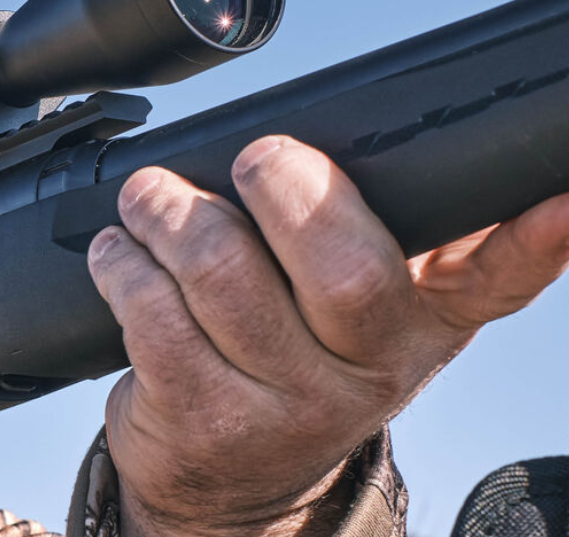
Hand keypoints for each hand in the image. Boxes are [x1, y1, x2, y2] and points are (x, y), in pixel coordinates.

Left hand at [87, 135, 568, 536]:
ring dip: (171, 213)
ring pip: (223, 273)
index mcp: (418, 327)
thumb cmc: (297, 368)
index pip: (494, 280)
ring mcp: (281, 404)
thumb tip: (527, 186)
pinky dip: (124, 265)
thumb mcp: (369, 320)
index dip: (533, 240)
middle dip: (283, 185)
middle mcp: (364, 372)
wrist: (231, 484)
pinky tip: (120, 254)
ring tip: (152, 198)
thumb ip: (425, 249)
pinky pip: (152, 316)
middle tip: (250, 160)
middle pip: (339, 266)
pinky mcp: (201, 416)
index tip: (559, 199)